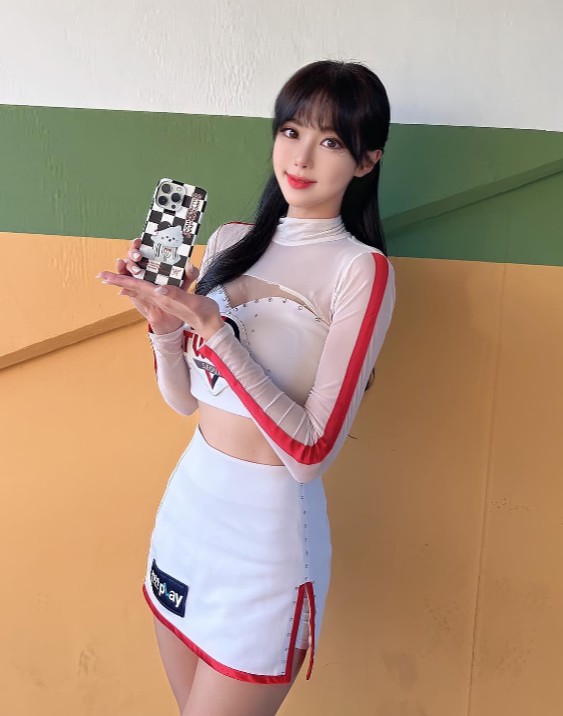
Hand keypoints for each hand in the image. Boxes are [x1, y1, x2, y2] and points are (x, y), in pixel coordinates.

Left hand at [97, 239, 223, 338]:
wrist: (210, 326)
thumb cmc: (203, 314)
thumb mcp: (190, 303)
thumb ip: (175, 295)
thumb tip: (157, 289)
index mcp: (162, 298)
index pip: (137, 287)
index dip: (121, 280)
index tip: (104, 276)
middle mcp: (159, 298)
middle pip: (134, 287)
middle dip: (118, 280)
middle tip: (101, 275)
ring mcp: (163, 299)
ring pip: (140, 289)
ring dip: (127, 282)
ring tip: (114, 277)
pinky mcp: (169, 298)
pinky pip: (150, 290)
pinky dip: (140, 285)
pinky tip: (137, 283)